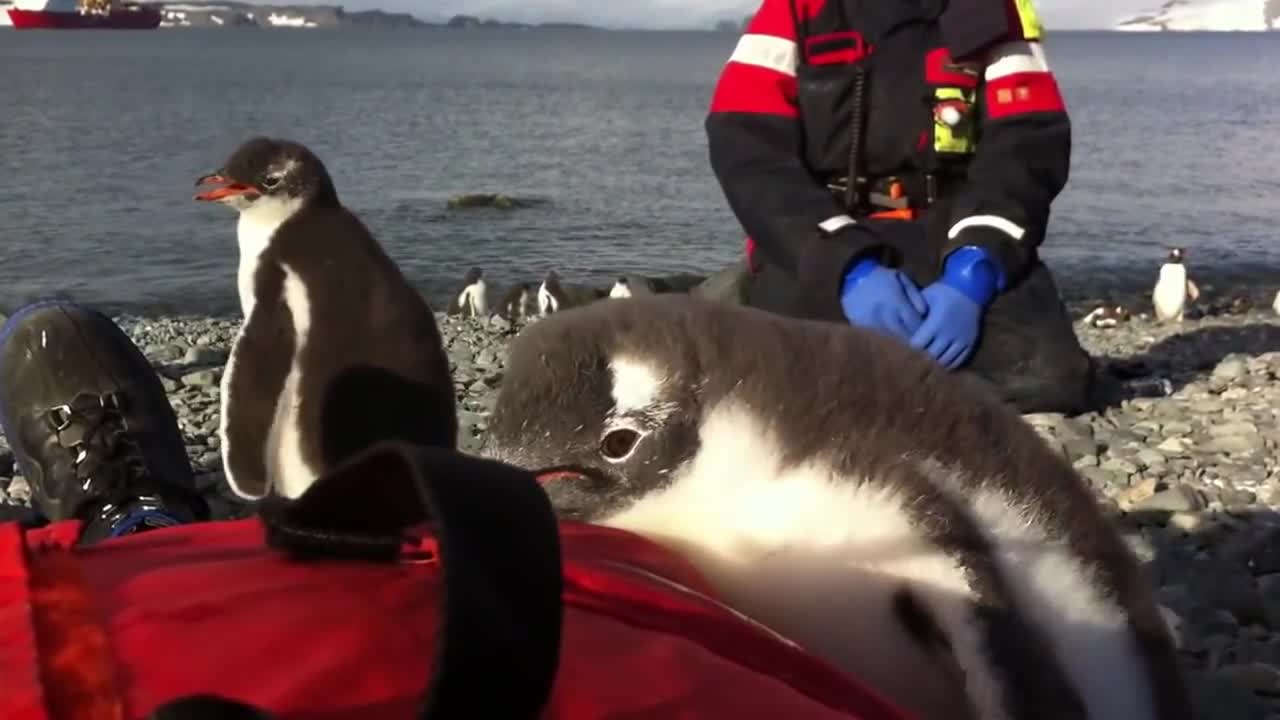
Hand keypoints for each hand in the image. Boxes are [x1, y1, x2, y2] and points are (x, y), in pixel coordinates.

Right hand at [840, 259, 928, 340]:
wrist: (853, 278)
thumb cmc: (882, 278)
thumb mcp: (902, 279)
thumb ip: (916, 295)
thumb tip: (924, 313)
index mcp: (896, 301)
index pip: (914, 322)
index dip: (922, 327)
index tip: (925, 329)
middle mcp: (885, 314)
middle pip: (904, 334)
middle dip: (912, 337)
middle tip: (917, 338)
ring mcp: (872, 322)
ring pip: (891, 340)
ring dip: (899, 341)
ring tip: (904, 340)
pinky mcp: (862, 328)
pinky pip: (877, 338)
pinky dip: (885, 340)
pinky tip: (888, 338)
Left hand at [908, 246, 1005, 369]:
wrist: (970, 289)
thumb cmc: (943, 292)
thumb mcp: (926, 297)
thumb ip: (915, 312)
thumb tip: (902, 325)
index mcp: (935, 323)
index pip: (918, 344)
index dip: (913, 346)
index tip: (909, 345)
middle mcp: (949, 334)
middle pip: (931, 355)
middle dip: (923, 356)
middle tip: (918, 355)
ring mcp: (961, 340)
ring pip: (946, 360)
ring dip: (936, 362)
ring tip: (930, 360)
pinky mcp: (970, 342)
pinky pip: (959, 360)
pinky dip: (950, 363)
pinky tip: (943, 362)